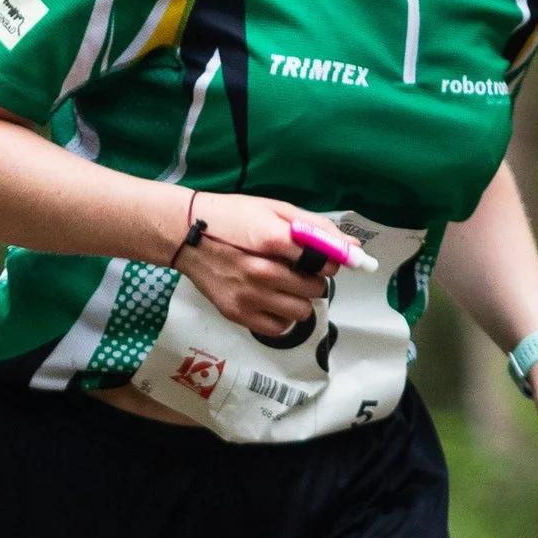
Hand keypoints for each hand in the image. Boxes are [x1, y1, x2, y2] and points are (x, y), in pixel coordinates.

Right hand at [175, 193, 359, 338]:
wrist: (184, 234)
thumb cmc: (232, 217)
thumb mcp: (274, 210)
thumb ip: (315, 227)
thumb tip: (353, 245)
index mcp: (273, 240)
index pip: (325, 261)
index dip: (329, 260)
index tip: (320, 257)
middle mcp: (262, 271)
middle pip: (316, 288)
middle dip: (314, 279)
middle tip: (297, 270)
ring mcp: (248, 295)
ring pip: (301, 311)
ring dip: (299, 299)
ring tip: (284, 286)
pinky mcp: (237, 313)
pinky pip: (279, 328)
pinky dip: (282, 317)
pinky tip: (272, 300)